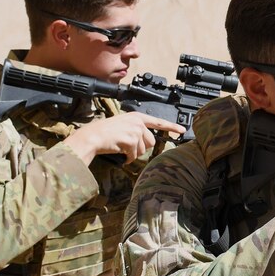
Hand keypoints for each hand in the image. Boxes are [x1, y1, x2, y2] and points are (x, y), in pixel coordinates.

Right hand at [65, 112, 185, 164]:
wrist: (92, 137)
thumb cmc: (104, 133)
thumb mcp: (123, 125)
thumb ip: (137, 129)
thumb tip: (149, 141)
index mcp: (137, 117)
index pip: (158, 122)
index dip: (172, 127)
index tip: (182, 130)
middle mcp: (138, 122)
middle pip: (151, 141)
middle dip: (141, 147)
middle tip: (127, 146)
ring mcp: (135, 131)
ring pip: (143, 150)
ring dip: (132, 153)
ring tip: (121, 147)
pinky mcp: (131, 140)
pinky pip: (134, 155)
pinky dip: (127, 158)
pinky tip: (120, 154)